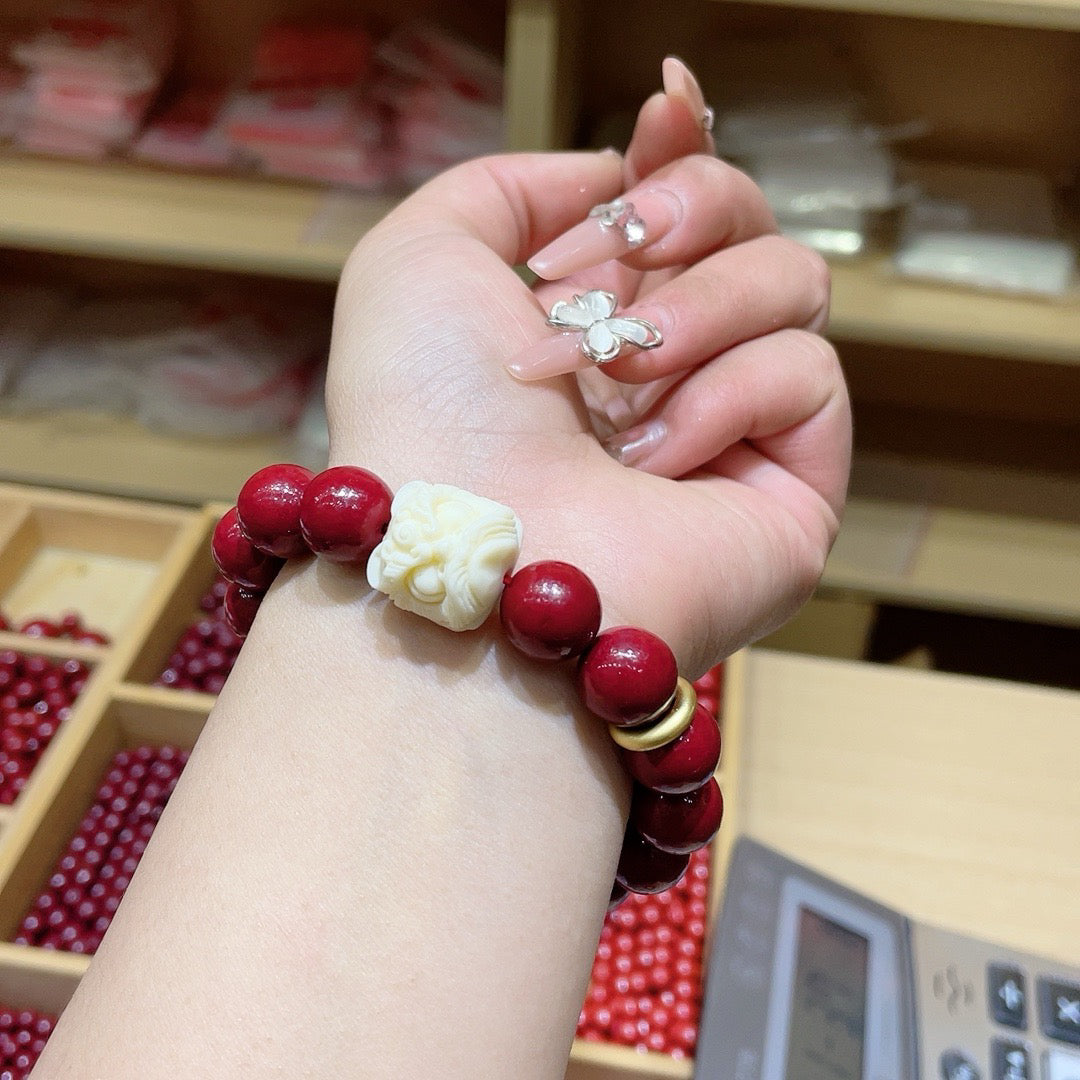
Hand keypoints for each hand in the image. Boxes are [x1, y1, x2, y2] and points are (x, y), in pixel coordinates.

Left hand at [327, 66, 848, 673]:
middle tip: (627, 246)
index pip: (676, 213)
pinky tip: (651, 463)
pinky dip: (723, 399)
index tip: (666, 104)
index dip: (682, 153)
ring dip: (697, 309)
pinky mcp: (790, 489)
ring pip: (794, 283)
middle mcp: (667, 374)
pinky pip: (809, 377)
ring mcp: (732, 430)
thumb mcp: (422, 258)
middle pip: (751, 225)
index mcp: (592, 324)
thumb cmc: (425, 411)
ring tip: (622, 378)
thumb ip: (506, 190)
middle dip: (693, 206)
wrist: (470, 553)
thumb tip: (610, 180)